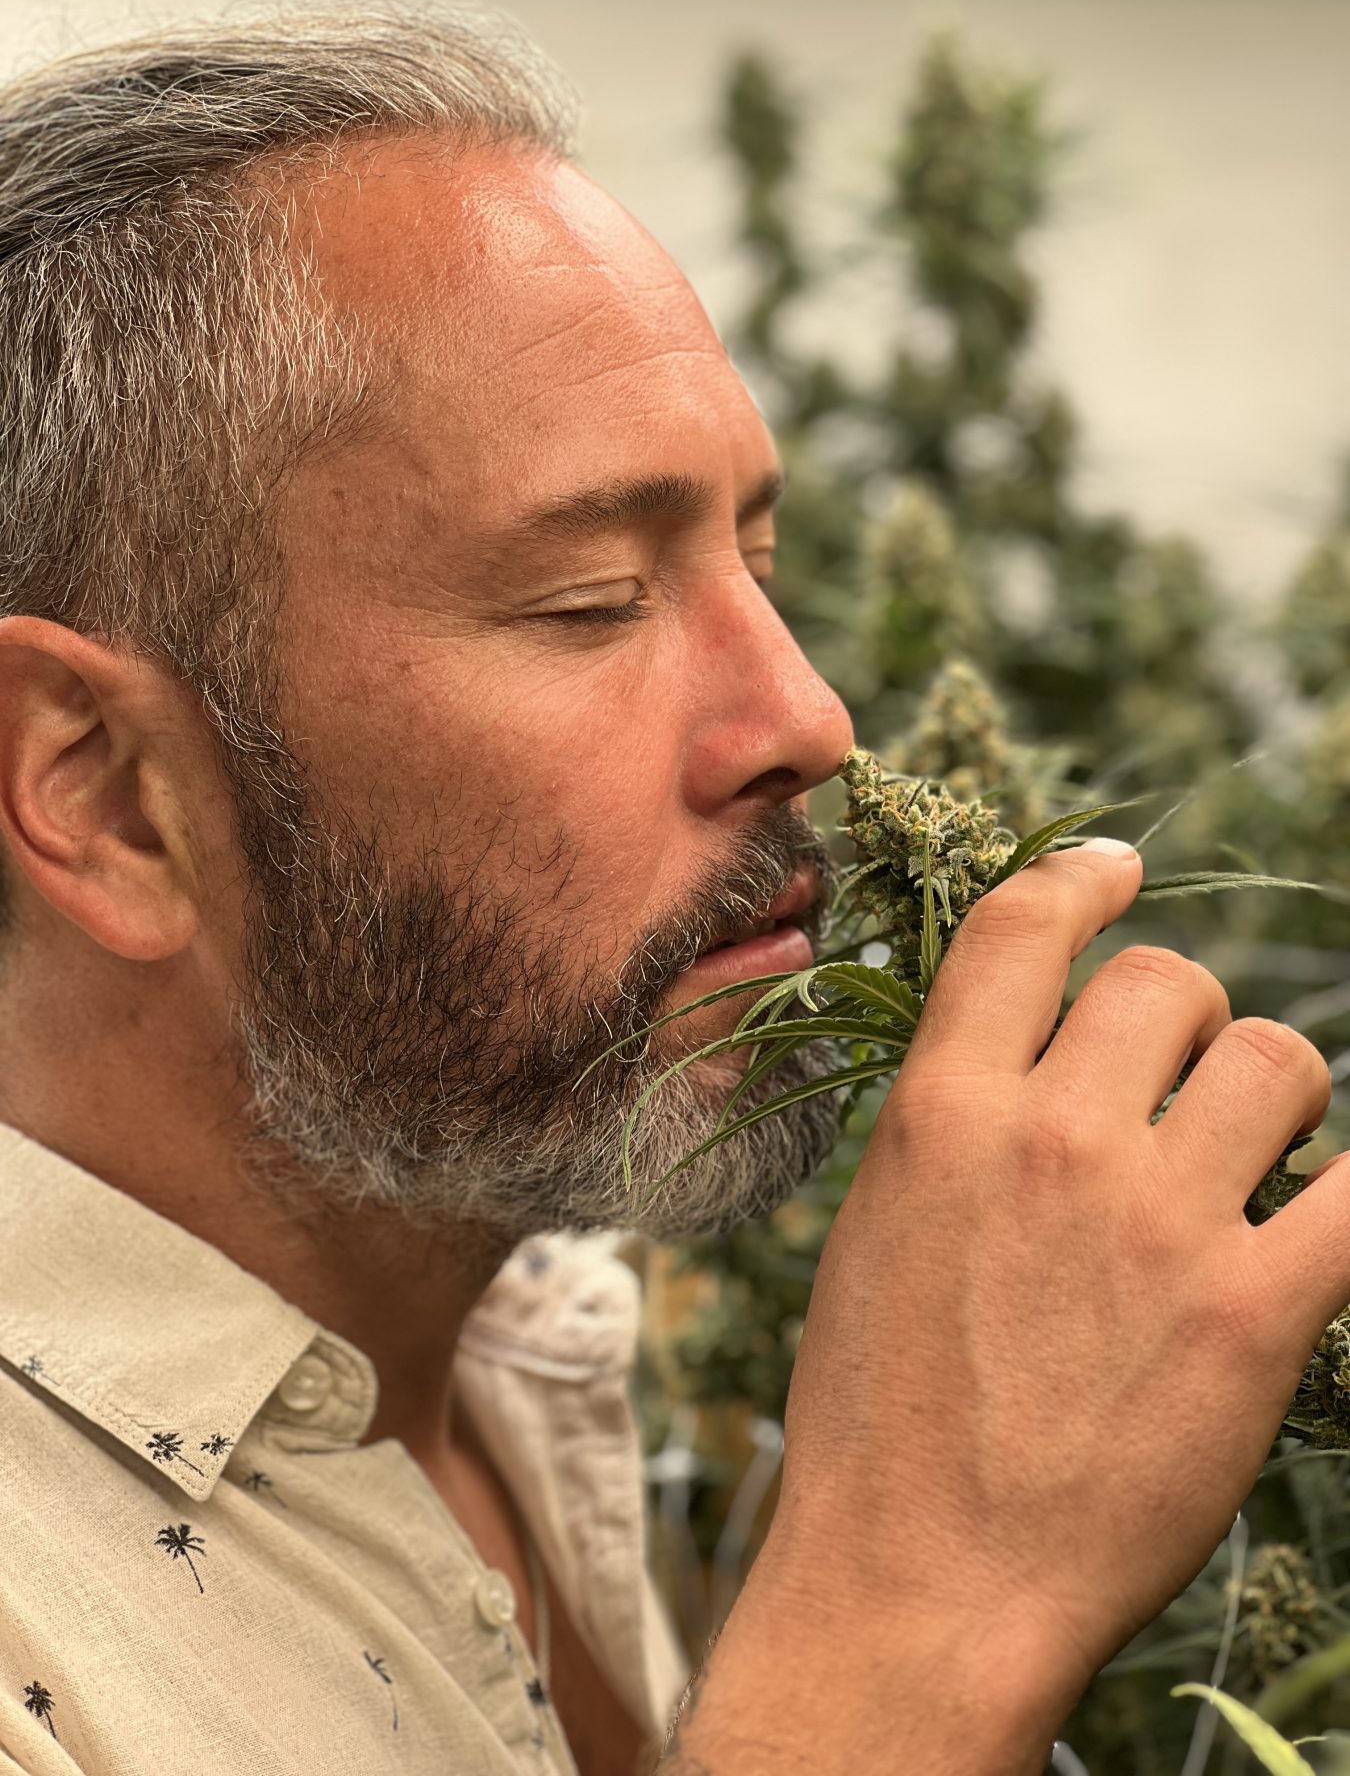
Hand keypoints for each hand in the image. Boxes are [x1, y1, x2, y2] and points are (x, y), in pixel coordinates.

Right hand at [768, 837, 1344, 1718]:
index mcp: (942, 1112)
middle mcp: (1052, 1138)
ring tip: (1258, 1157)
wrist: (920, 1584)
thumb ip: (953, 1127)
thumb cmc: (878, 1420)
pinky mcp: (1253, 1313)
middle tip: (1184, 1085)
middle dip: (1186, 1018)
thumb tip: (1027, 1065)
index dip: (1085, 881)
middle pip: (1169, 983)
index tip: (1121, 875)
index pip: (1028, 929)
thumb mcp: (878, 1231)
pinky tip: (1337, 1203)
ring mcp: (1157, 1221)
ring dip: (1274, 1096)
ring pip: (1276, 1060)